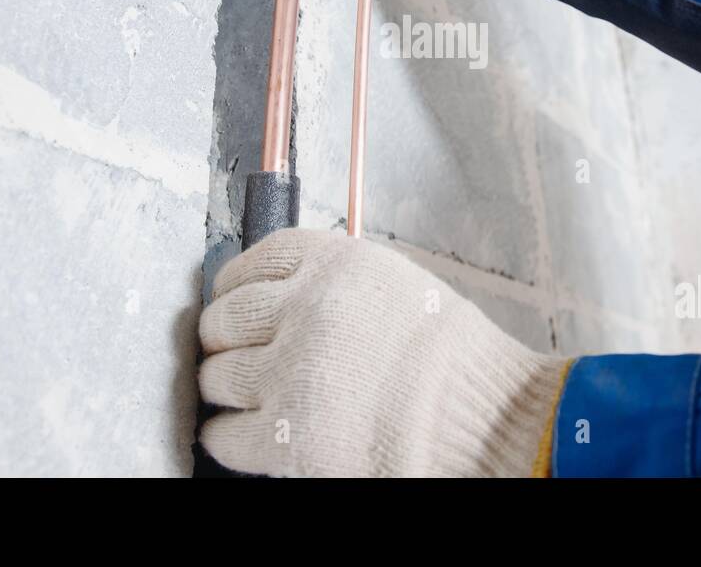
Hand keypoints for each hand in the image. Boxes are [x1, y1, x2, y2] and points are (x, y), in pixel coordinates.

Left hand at [198, 228, 569, 476]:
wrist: (483, 420)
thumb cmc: (449, 359)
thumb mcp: (391, 283)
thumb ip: (329, 280)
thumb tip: (270, 293)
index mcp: (333, 264)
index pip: (253, 261)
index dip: (235, 285)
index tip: (232, 299)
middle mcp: (305, 310)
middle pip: (224, 319)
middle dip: (225, 339)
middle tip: (234, 353)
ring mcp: (290, 375)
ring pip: (217, 376)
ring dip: (226, 387)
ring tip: (252, 396)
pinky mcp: (285, 439)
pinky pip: (223, 435)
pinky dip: (229, 436)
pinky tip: (251, 434)